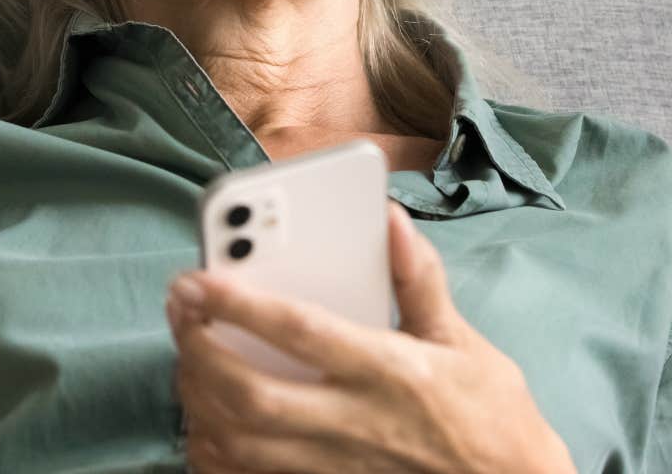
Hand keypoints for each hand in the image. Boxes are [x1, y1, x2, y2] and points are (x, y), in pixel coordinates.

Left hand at [167, 202, 576, 473]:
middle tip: (181, 312)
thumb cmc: (490, 415)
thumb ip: (419, 281)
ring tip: (186, 357)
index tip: (198, 279)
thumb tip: (392, 221)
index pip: (300, 331)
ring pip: (241, 441)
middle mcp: (354, 421)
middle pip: (252, 394)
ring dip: (198, 399)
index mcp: (388, 371)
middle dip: (200, 352)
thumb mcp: (463, 342)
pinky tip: (202, 420)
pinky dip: (213, 451)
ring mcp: (334, 464)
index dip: (241, 304)